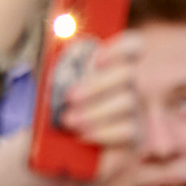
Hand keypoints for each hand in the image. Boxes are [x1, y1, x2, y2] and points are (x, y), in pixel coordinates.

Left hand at [55, 28, 145, 185]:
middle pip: (129, 73)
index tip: (96, 58)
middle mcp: (129, 87)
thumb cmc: (51, 114)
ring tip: (68, 121)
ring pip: (128, 101)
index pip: (133, 46)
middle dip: (97, 84)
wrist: (48, 152)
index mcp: (110, 68)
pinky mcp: (136, 139)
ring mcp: (136, 113)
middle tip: (70, 97)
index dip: (121, 47)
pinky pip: (129, 130)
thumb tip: (58, 33)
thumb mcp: (52, 86)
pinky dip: (102, 132)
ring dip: (94, 110)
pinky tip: (82, 136)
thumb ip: (61, 64)